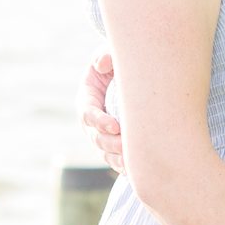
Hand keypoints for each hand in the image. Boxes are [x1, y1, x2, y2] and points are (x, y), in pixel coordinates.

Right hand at [76, 50, 122, 173]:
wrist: (131, 79)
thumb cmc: (119, 65)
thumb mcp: (111, 54)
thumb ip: (106, 55)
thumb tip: (101, 63)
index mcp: (87, 99)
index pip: (88, 114)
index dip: (99, 121)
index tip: (115, 125)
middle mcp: (91, 120)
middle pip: (96, 138)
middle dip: (111, 144)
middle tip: (128, 146)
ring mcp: (101, 135)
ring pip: (106, 153)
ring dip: (118, 159)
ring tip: (133, 163)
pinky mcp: (113, 145)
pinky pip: (116, 160)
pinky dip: (125, 166)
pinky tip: (137, 170)